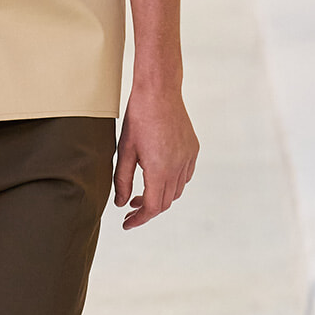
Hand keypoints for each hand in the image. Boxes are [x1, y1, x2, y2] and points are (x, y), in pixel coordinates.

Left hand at [113, 84, 198, 229]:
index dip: (139, 219)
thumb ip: (122, 180)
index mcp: (159, 169)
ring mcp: (188, 158)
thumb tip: (121, 203)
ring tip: (142, 193)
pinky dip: (172, 183)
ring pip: (176, 190)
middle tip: (130, 209)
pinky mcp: (193, 149)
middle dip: (147, 210)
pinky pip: (185, 175)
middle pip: (165, 202)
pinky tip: (159, 176)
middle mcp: (178, 167)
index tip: (127, 223)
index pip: (152, 207)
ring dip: (160, 196)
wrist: (159, 91)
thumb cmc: (138, 118)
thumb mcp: (124, 151)